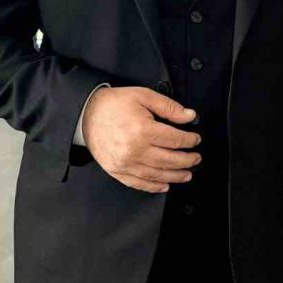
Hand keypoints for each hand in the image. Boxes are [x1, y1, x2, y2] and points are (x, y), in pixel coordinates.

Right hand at [81, 86, 201, 192]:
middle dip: (187, 160)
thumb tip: (189, 116)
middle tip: (196, 158)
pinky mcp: (117, 171)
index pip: (175, 140)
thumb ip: (169, 107)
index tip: (196, 139)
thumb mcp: (144, 96)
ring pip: (157, 175)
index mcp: (143, 130)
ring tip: (187, 174)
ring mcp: (125, 163)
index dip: (190, 140)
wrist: (86, 113)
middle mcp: (134, 150)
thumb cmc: (114, 104)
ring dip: (175, 176)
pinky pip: (138, 183)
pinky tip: (165, 185)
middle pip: (169, 160)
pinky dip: (154, 187)